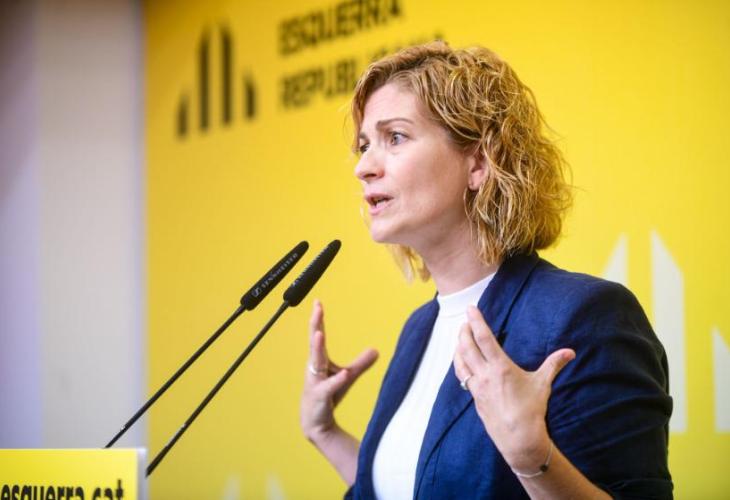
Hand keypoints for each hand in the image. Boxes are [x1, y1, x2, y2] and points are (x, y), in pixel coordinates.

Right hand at [300, 299, 377, 443]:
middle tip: (316, 309)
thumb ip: (360, 363)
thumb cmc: (328, 397)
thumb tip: (376, 350)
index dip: (318, 319)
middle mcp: (313, 368)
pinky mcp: (319, 397)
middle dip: (315, 325)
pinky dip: (336, 381)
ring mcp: (314, 382)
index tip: (317, 302)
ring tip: (319, 334)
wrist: (316, 424)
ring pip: (316, 362)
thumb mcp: (347, 377)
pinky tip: (344, 374)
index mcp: (318, 361)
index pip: (318, 335)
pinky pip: (328, 387)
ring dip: (318, 348)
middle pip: (314, 343)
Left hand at [453, 305, 574, 471]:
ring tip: (460, 338)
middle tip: (465, 322)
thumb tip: (570, 352)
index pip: (483, 338)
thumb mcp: (543, 384)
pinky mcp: (475, 398)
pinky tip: (462, 362)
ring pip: (460, 362)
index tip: (471, 309)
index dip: (476, 321)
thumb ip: (554, 364)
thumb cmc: (531, 410)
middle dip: (464, 331)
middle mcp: (484, 375)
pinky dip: (460, 365)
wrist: (518, 438)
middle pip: (466, 347)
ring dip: (458, 347)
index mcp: (500, 367)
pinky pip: (462, 376)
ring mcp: (477, 387)